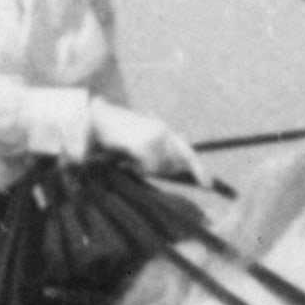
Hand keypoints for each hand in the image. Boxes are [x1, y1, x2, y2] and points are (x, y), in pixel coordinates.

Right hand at [88, 102, 206, 185]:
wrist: (96, 118)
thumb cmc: (117, 133)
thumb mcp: (142, 142)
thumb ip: (159, 154)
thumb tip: (174, 170)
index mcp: (165, 130)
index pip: (187, 152)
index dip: (199, 169)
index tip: (207, 185)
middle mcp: (164, 132)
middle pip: (173, 167)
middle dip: (160, 170)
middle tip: (138, 159)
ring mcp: (155, 138)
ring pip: (158, 169)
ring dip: (144, 168)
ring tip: (130, 154)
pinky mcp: (144, 145)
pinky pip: (146, 168)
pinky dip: (136, 167)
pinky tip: (126, 156)